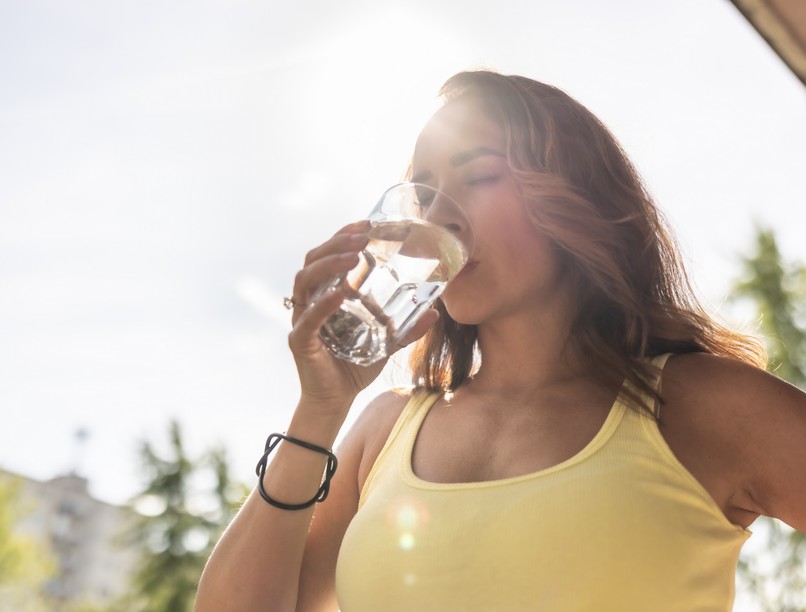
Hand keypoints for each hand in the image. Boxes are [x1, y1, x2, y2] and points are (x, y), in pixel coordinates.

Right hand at [286, 220, 437, 413]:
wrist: (337, 399)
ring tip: (352, 256)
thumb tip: (435, 312)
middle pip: (314, 259)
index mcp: (327, 293)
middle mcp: (311, 300)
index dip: (343, 236)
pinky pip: (308, 317)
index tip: (366, 223)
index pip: (329, 255)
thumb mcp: (387, 342)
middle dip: (336, 243)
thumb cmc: (355, 366)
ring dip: (328, 264)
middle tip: (362, 235)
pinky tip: (341, 294)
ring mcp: (302, 318)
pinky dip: (323, 304)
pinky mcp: (300, 340)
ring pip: (306, 280)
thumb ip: (407, 327)